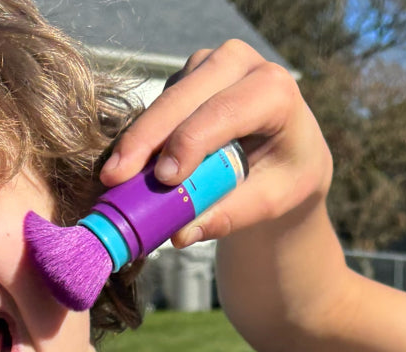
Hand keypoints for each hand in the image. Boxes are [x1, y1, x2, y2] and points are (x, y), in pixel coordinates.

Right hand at [99, 40, 332, 247]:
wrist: (290, 148)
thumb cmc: (287, 173)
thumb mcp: (272, 199)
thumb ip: (231, 214)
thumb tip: (181, 234)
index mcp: (274, 89)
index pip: (224, 112)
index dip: (190, 142)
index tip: (163, 178)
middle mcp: (240, 62)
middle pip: (184, 98)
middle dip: (146, 138)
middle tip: (114, 177)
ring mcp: (210, 63)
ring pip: (165, 100)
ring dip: (139, 140)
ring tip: (115, 178)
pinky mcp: (187, 74)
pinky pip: (159, 105)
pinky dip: (144, 137)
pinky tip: (132, 167)